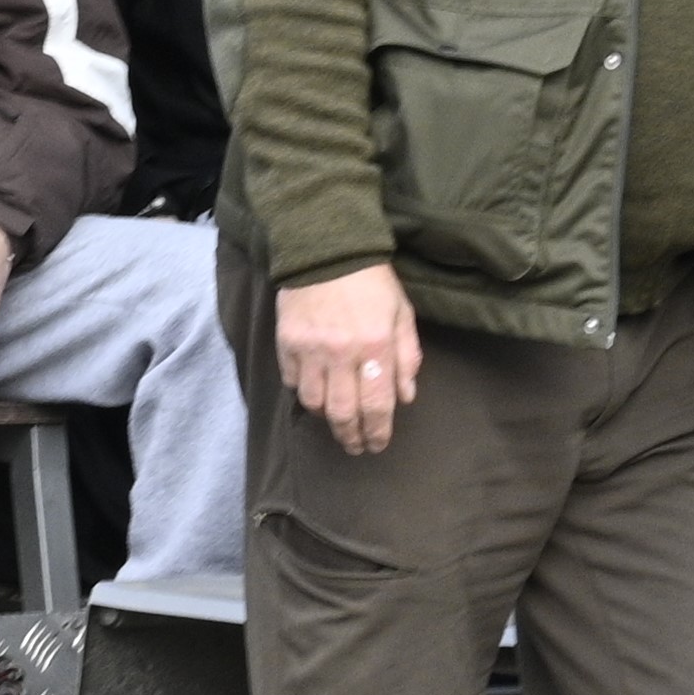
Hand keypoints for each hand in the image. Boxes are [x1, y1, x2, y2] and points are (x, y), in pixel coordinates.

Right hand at [276, 262, 425, 456]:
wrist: (326, 249)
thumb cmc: (372, 282)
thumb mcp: (401, 314)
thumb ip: (407, 357)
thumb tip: (406, 397)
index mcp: (376, 346)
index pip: (377, 405)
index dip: (378, 432)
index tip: (377, 444)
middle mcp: (342, 354)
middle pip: (343, 413)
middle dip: (351, 436)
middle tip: (356, 446)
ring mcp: (310, 350)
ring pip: (314, 403)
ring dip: (326, 418)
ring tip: (336, 422)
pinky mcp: (286, 343)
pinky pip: (292, 382)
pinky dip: (303, 393)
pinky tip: (314, 393)